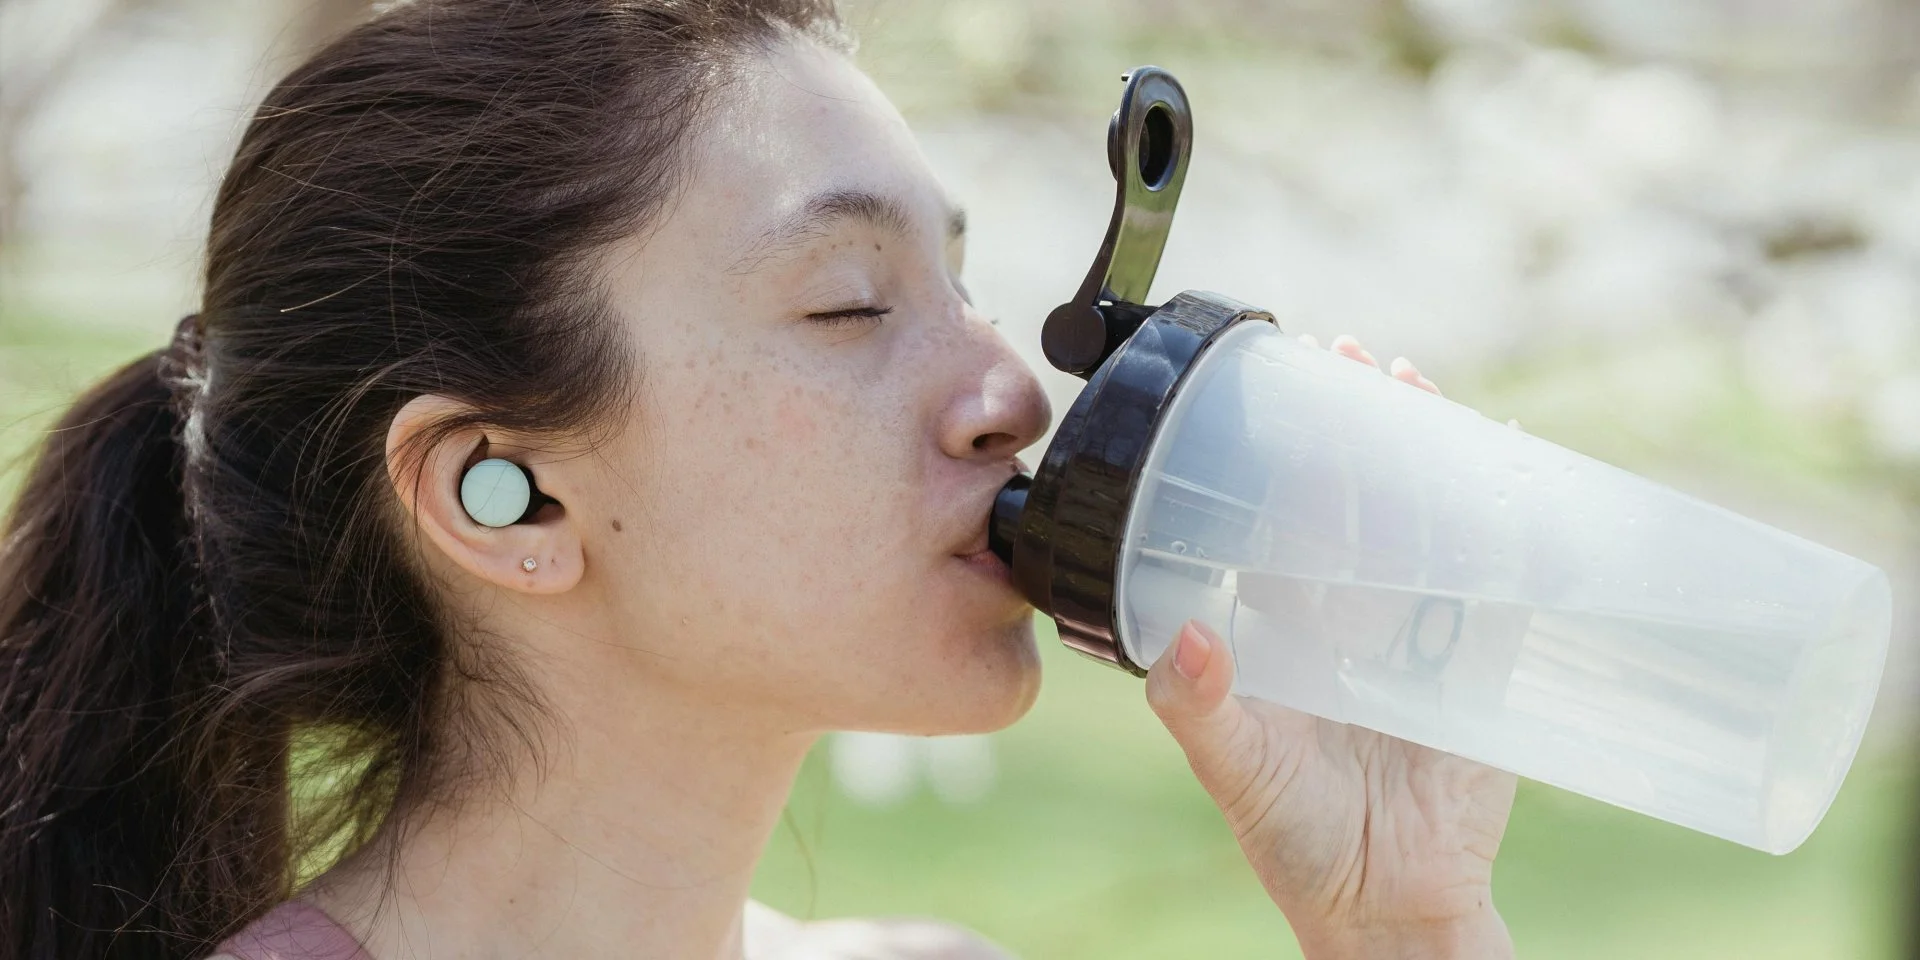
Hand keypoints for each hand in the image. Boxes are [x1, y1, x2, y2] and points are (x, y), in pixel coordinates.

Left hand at [1144, 334, 1518, 959]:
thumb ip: (1201, 708)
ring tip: (1418, 384)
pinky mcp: (1480, 660)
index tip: (1272, 392)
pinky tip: (1509, 461)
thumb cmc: (1296, 839)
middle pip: (1353, 500)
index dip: (1273, 458)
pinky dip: (1505, 520)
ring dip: (1425, 452)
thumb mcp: (1237, 770)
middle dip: (1353, 429)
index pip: (1272, 522)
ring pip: (1423, 521)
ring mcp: (1416, 632)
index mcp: (1279, 630)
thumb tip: (1189, 638)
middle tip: (1353, 357)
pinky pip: (1496, 577)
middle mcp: (1344, 618)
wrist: (1388, 902)